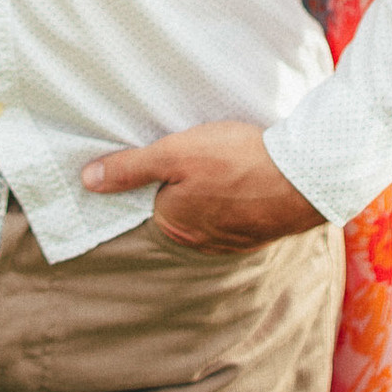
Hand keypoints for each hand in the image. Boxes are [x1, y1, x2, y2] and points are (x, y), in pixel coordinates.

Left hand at [82, 121, 325, 253]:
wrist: (304, 175)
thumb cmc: (237, 161)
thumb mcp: (175, 153)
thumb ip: (131, 167)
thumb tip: (87, 180)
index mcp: (173, 224)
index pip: (150, 196)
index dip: (157, 170)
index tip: (171, 152)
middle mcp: (199, 241)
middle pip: (180, 204)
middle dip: (187, 181)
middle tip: (200, 149)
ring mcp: (232, 240)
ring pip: (211, 208)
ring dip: (215, 188)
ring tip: (225, 159)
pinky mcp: (259, 232)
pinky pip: (237, 212)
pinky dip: (239, 195)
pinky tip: (247, 174)